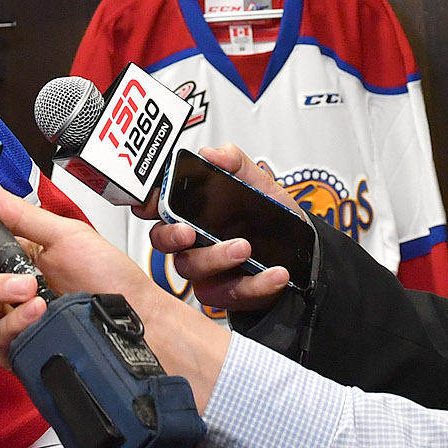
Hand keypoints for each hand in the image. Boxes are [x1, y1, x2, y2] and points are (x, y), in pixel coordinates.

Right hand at [0, 174, 231, 406]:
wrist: (141, 320)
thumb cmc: (109, 277)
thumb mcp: (66, 234)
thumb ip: (20, 214)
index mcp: (12, 254)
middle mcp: (5, 288)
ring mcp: (11, 321)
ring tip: (29, 287)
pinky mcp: (23, 352)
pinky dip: (14, 323)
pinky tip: (36, 312)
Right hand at [140, 143, 294, 313]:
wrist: (300, 253)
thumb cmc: (269, 218)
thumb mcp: (258, 184)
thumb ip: (236, 164)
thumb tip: (213, 154)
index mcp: (193, 211)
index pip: (159, 206)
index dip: (147, 204)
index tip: (150, 204)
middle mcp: (192, 241)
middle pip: (163, 240)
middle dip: (171, 236)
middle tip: (190, 232)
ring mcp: (205, 270)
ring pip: (193, 268)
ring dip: (217, 258)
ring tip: (245, 248)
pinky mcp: (223, 293)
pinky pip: (230, 293)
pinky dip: (256, 284)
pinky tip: (275, 273)